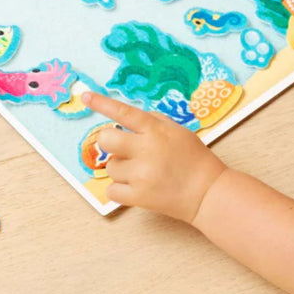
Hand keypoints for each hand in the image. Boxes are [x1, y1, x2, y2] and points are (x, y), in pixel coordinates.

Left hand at [82, 92, 225, 223]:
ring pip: (110, 166)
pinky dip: (120, 189)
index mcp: (156, 130)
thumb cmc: (194, 158)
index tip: (86, 96)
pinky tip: (136, 187)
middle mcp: (146, 150)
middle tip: (121, 147)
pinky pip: (111, 190)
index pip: (123, 112)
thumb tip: (127, 119)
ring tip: (141, 172)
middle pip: (106, 140)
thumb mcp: (178, 130)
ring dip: (121, 168)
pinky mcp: (139, 197)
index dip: (102, 103)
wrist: (207, 192)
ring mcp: (141, 174)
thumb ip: (153, 121)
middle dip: (109, 142)